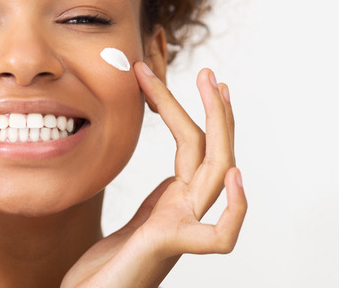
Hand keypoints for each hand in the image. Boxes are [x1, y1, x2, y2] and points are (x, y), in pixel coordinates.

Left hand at [62, 63, 246, 286]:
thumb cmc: (103, 274)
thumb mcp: (123, 225)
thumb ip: (144, 205)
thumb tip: (142, 178)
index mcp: (170, 203)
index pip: (188, 146)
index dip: (182, 110)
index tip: (162, 79)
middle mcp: (182, 212)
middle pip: (210, 151)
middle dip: (214, 109)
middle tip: (208, 72)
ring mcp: (180, 228)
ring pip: (216, 172)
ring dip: (220, 127)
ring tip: (216, 88)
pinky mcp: (170, 249)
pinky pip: (218, 235)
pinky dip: (235, 210)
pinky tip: (234, 179)